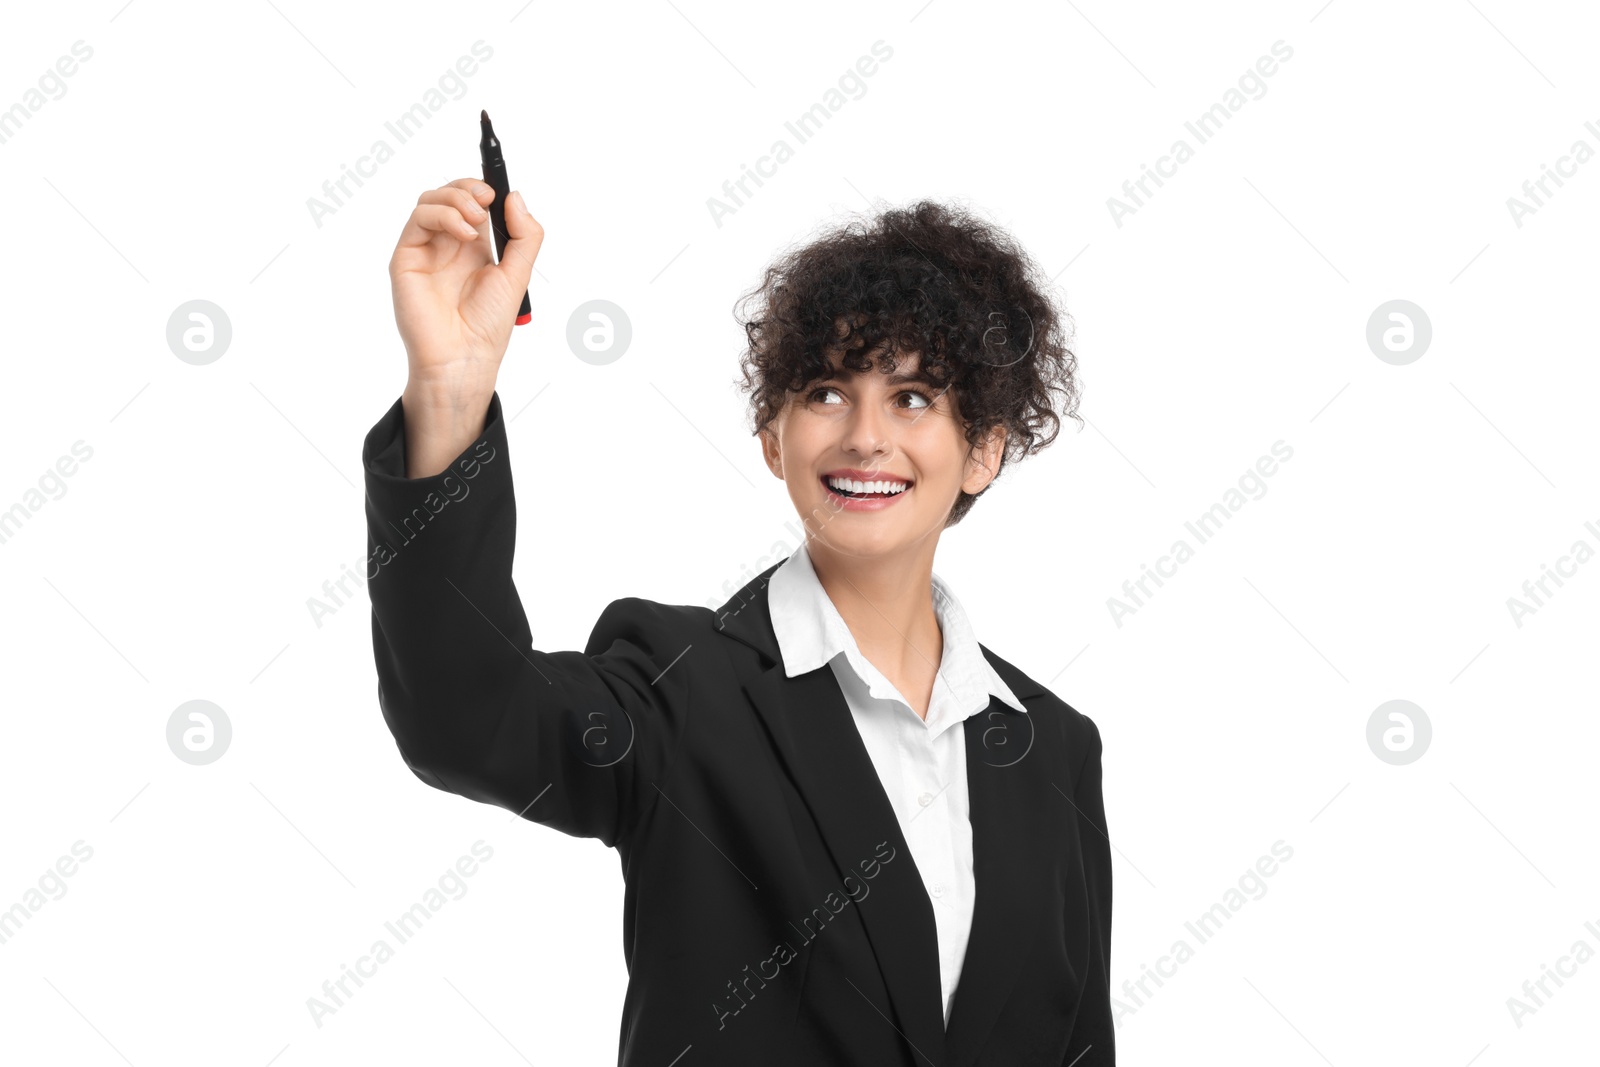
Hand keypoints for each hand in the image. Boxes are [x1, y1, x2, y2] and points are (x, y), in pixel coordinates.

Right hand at [389, 177, 542, 410]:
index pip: (474, 202)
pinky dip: (443, 214)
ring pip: (430, 200)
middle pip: (450, 194)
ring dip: (456, 198)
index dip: (484, 188)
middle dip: (470, 187)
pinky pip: (418, 219)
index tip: (498, 192)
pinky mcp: (406, 257)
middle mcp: (447, 245)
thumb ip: (524, 235)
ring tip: (476, 219)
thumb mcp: (517, 274)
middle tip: (487, 201)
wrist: (464, 355)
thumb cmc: (488, 324)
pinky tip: (465, 233)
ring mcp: (425, 249)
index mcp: (474, 248)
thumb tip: (515, 197)